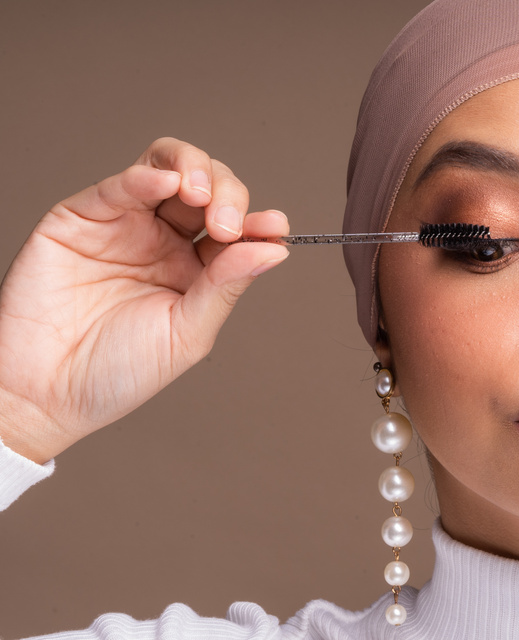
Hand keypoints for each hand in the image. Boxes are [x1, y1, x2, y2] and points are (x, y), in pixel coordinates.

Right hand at [0, 137, 289, 463]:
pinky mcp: (81, 217)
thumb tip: (275, 249)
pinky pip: (119, 185)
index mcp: (195, 270)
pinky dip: (146, 175)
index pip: (235, 229)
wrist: (46, 393)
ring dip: (195, 171)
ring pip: (168, 169)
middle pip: (208, 188)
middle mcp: (163, 241)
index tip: (273, 227)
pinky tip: (168, 184)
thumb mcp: (187, 333)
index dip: (257, 222)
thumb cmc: (116, 372)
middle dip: (228, 194)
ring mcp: (124, 225)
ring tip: (202, 197)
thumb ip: (227, 286)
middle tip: (227, 224)